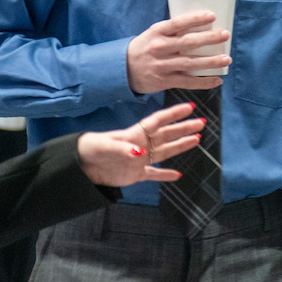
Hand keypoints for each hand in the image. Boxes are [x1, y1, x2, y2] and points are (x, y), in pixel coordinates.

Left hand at [77, 101, 204, 186]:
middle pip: (167, 134)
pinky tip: (177, 175)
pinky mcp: (135, 174)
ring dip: (180, 146)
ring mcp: (139, 160)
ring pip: (165, 151)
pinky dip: (165, 175)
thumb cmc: (90, 150)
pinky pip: (154, 174)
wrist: (80, 167)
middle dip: (184, 128)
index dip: (174, 114)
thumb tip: (141, 154)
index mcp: (135, 134)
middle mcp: (141, 145)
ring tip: (196, 139)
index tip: (190, 106)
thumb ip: (123, 148)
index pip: (158, 121)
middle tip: (201, 122)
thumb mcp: (105, 146)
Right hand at [126, 11, 229, 94]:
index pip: (178, 23)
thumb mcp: (154, 33)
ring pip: (191, 63)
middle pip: (188, 42)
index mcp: (157, 32)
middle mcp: (159, 48)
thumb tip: (203, 24)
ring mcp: (162, 65)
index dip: (195, 19)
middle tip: (225, 35)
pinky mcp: (165, 81)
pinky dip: (204, 82)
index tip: (212, 16)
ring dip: (211, 62)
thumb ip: (173, 30)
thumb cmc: (145, 47)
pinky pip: (188, 82)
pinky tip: (217, 80)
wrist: (123, 69)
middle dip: (209, 38)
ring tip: (226, 59)